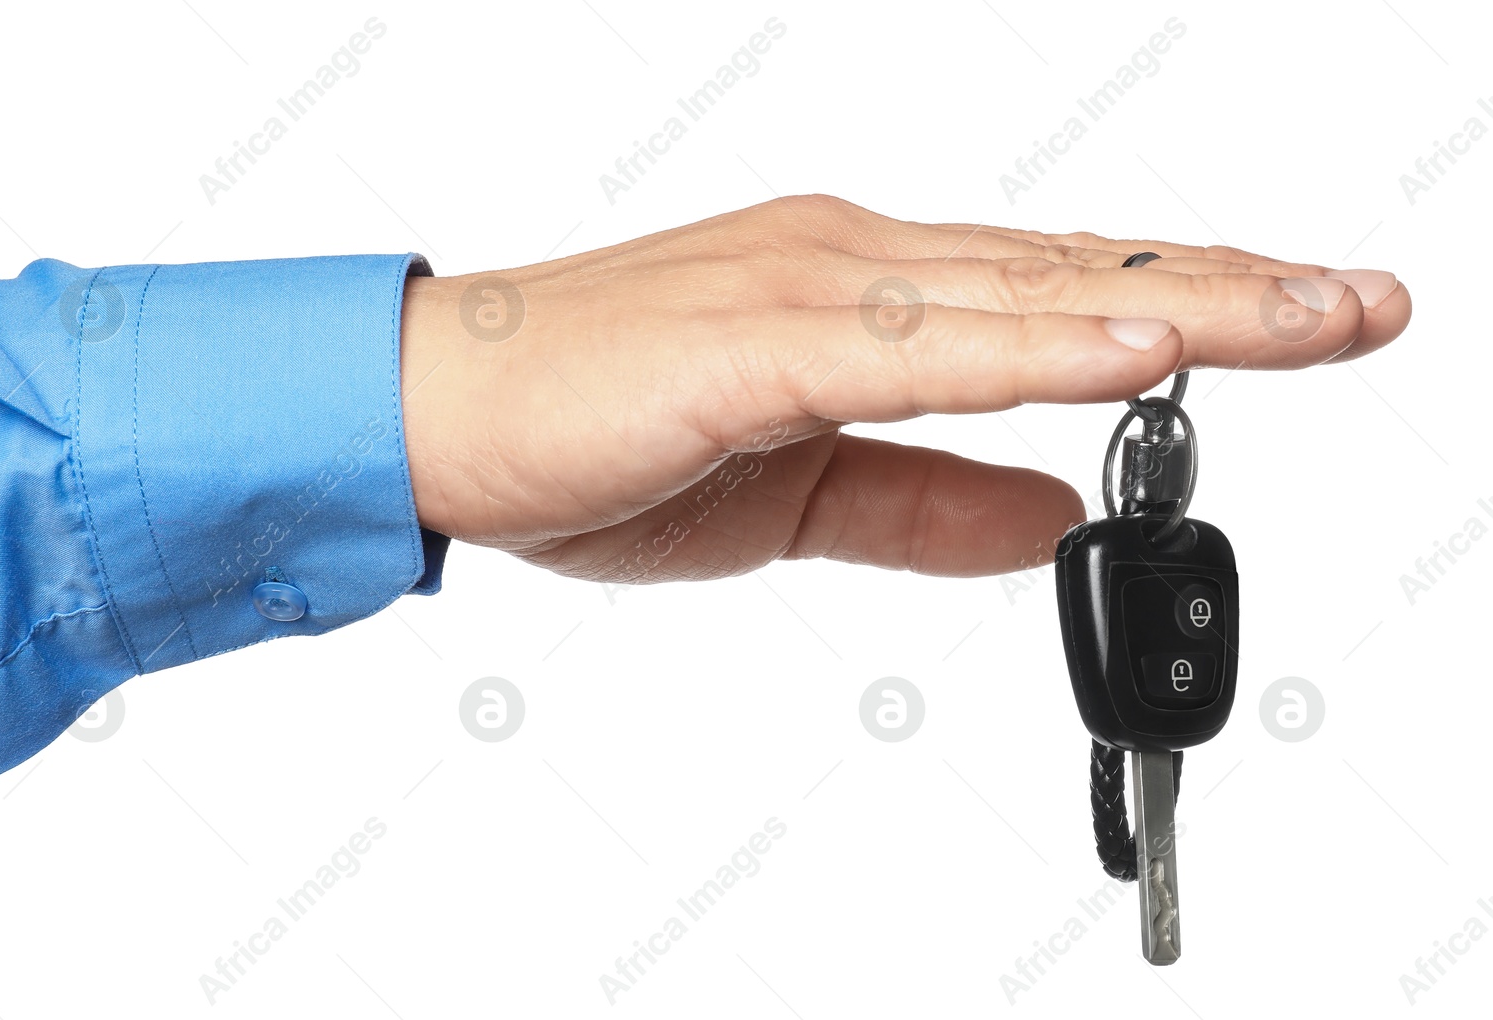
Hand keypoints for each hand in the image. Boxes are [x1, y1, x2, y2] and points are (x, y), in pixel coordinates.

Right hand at [398, 195, 1409, 581]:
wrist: (436, 414)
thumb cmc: (593, 436)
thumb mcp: (795, 499)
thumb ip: (927, 504)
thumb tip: (1052, 520)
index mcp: (858, 296)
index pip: (1052, 296)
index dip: (1183, 309)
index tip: (1294, 323)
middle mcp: (852, 265)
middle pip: (1072, 277)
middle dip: (1231, 292)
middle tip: (1364, 301)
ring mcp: (809, 289)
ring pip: (1026, 294)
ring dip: (1179, 305)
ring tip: (1314, 316)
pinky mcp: (758, 341)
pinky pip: (925, 348)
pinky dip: (1040, 348)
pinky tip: (1142, 349)